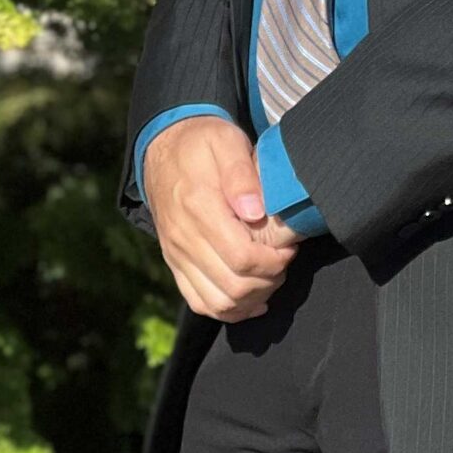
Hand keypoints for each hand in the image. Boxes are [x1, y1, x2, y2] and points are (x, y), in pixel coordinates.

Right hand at [141, 116, 303, 321]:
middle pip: (233, 286)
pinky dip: (229, 309)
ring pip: (217, 303)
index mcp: (198, 208)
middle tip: (283, 261)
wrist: (163, 148)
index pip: (242, 257)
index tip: (288, 248)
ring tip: (270, 276)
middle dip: (268, 281)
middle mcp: (183, 238)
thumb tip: (256, 211)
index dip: (273, 261)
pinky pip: (199, 302)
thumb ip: (241, 175)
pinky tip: (252, 298)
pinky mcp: (175, 263)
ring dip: (252, 298)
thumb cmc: (202, 144)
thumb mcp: (226, 142)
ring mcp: (176, 254)